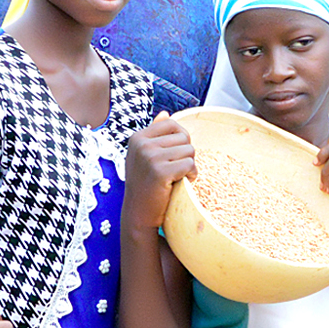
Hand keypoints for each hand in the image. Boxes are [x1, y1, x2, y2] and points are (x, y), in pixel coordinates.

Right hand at [123, 114, 195, 230]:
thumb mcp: (145, 156)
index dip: (180, 139)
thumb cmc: (145, 185)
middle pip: (183, 136)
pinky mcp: (160, 171)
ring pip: (189, 150)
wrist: (139, 214)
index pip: (171, 123)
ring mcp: (149, 157)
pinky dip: (191, 175)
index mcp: (137, 138)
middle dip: (186, 154)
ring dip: (190, 165)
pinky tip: (181, 183)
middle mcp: (141, 144)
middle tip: (176, 170)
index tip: (174, 155)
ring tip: (177, 177)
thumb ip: (155, 135)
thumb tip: (165, 113)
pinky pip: (190, 164)